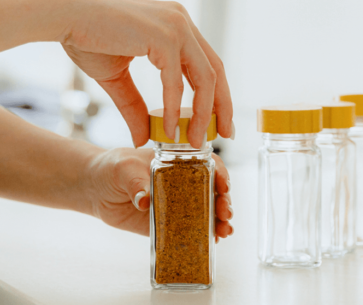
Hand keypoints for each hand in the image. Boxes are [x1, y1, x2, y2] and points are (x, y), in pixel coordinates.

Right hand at [60, 0, 233, 147]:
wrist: (62, 18)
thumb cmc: (88, 39)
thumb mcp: (119, 80)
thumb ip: (137, 108)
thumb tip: (144, 139)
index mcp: (177, 29)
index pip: (208, 66)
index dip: (218, 97)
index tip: (219, 123)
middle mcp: (182, 24)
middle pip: (216, 71)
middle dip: (222, 107)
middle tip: (225, 134)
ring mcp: (176, 26)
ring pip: (205, 77)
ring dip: (202, 113)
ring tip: (195, 141)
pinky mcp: (163, 34)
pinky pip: (176, 80)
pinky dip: (175, 108)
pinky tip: (171, 130)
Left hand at [86, 148, 233, 240]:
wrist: (95, 188)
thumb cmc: (112, 168)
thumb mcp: (124, 168)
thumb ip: (136, 182)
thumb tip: (144, 200)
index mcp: (177, 163)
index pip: (206, 165)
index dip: (220, 174)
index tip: (224, 186)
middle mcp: (182, 183)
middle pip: (212, 191)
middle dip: (223, 202)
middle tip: (225, 213)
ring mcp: (177, 204)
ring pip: (205, 211)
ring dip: (218, 221)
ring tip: (224, 231)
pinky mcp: (166, 223)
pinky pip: (188, 230)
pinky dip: (202, 235)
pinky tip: (211, 240)